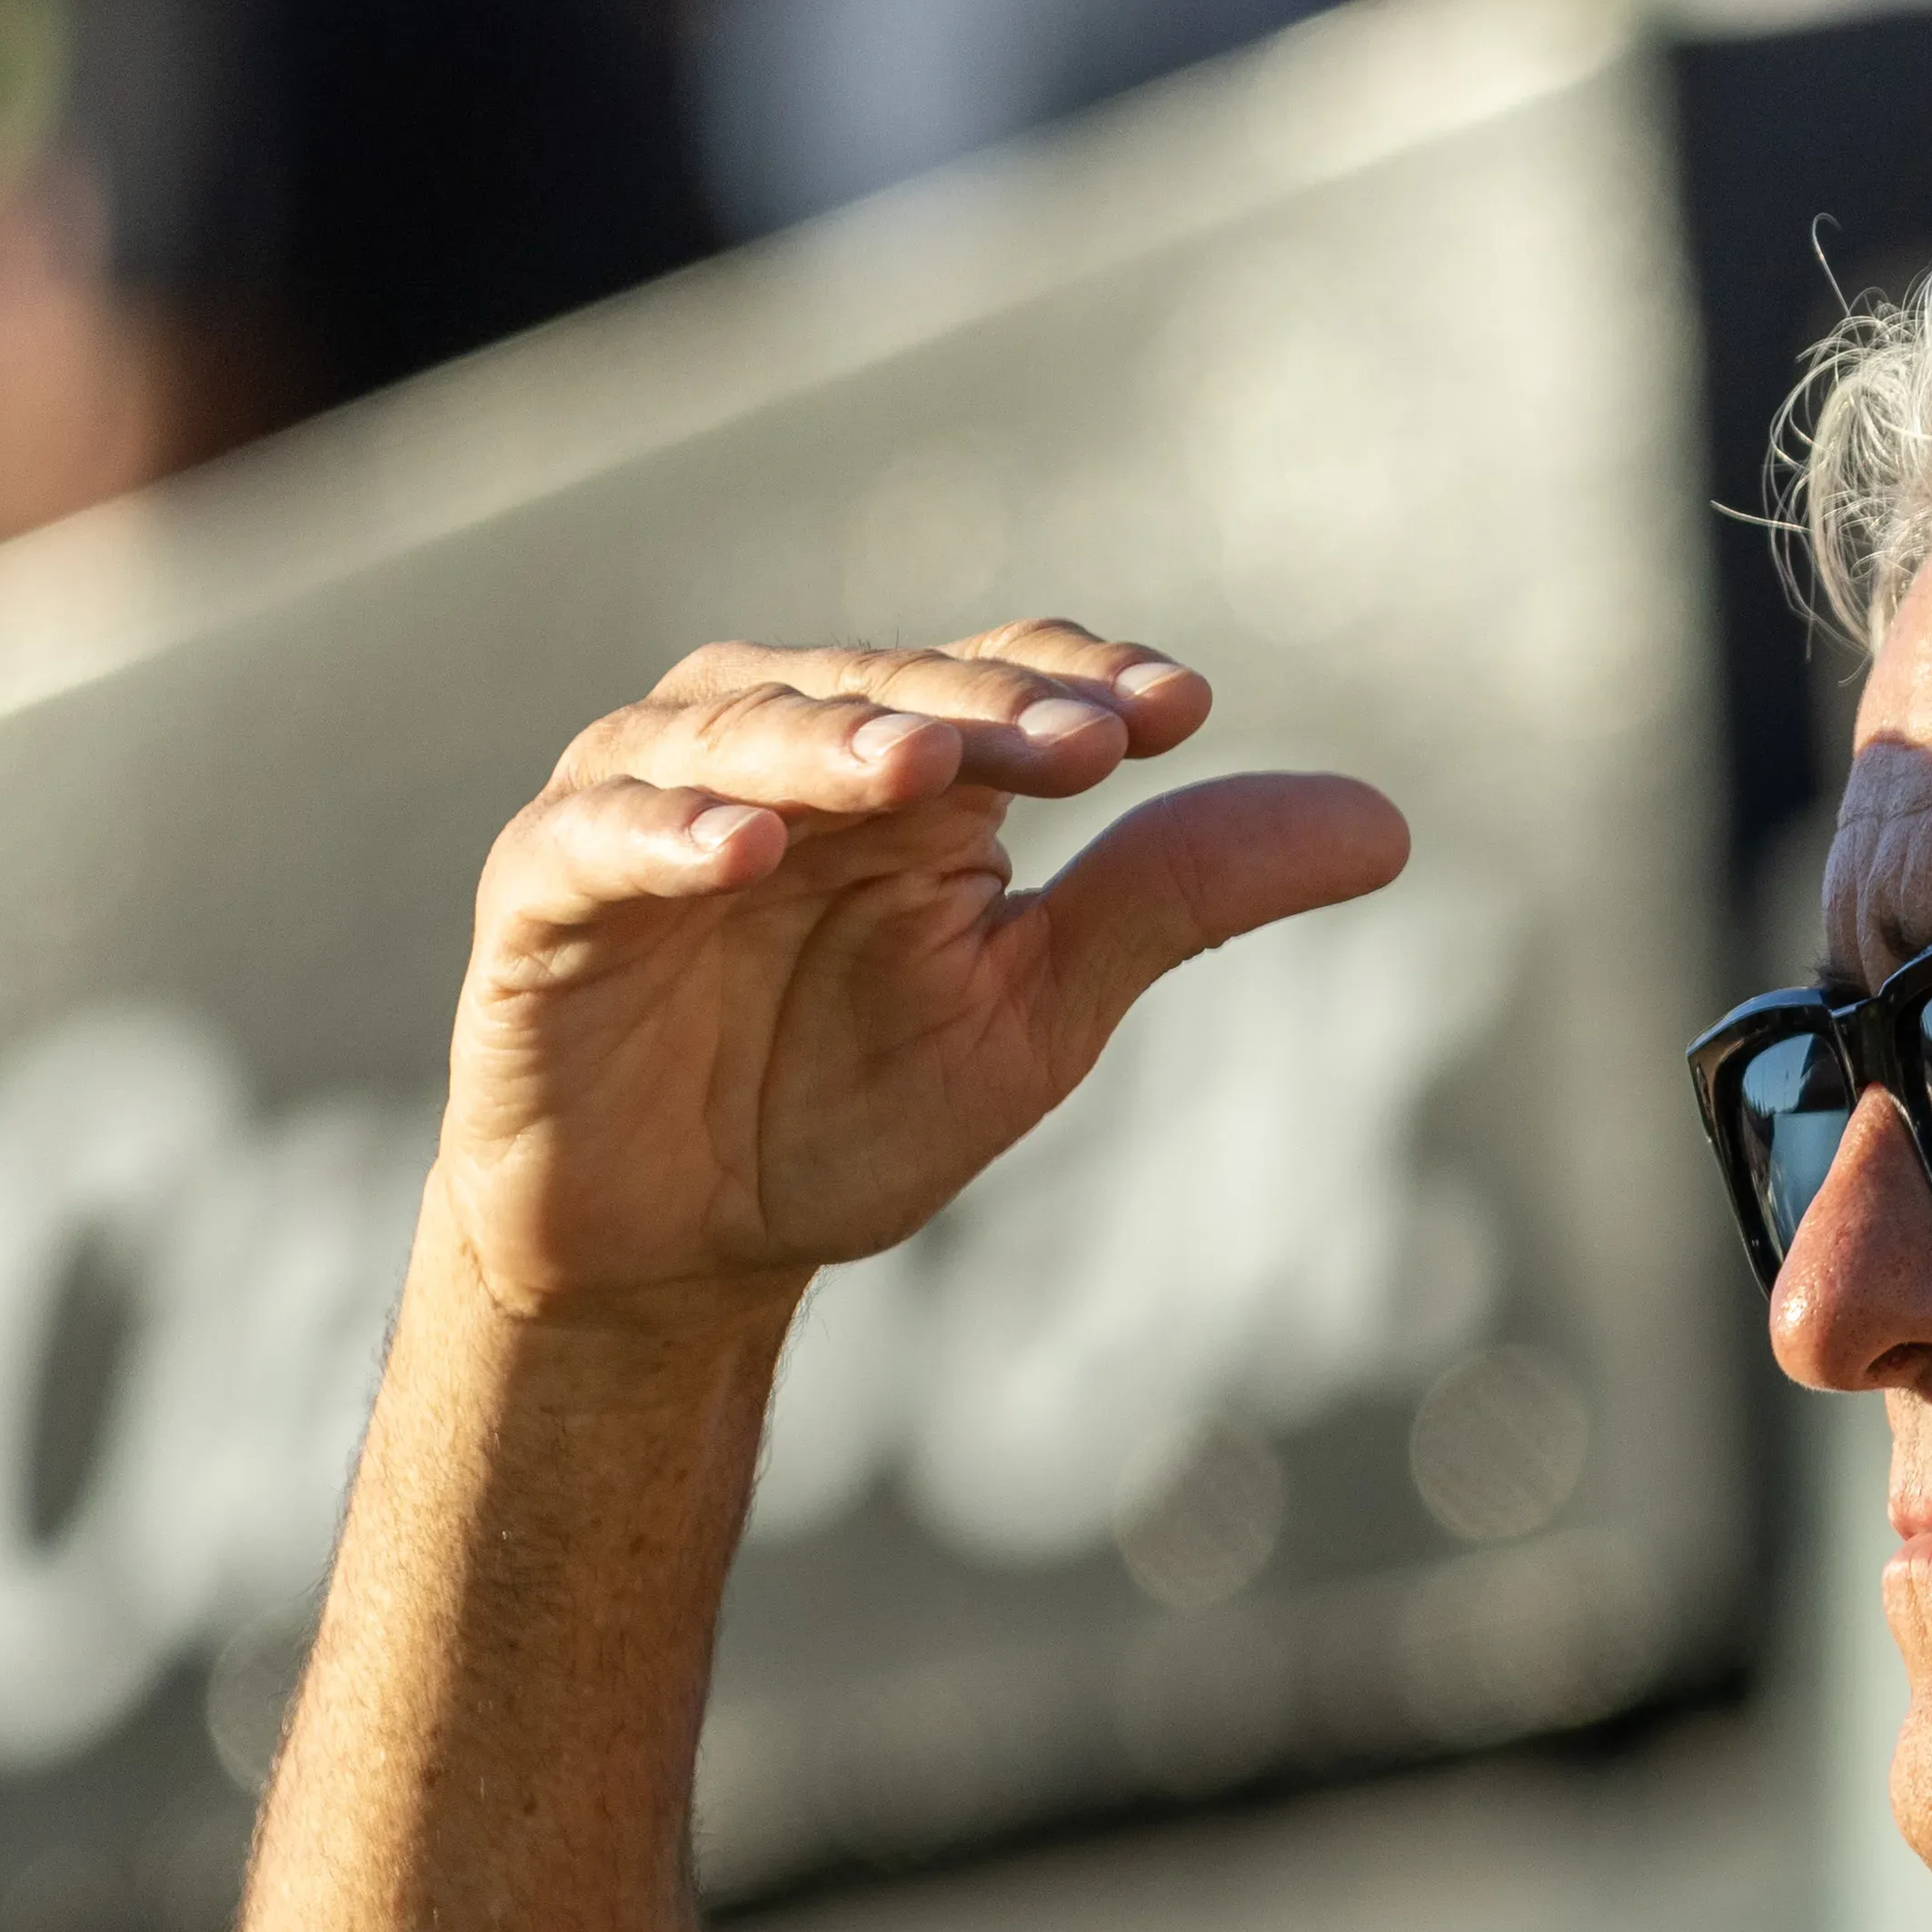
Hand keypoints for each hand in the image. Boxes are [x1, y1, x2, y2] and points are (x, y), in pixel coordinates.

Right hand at [434, 619, 1411, 1320]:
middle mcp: (773, 751)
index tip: (1182, 712)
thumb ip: (1179, 897)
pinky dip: (665, 832)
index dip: (1077, 683)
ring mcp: (647, 809)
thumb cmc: (848, 1108)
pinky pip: (595, 839)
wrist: (682, 1252)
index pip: (996, 680)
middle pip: (878, 687)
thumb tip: (1388, 823)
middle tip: (1078, 741)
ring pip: (733, 731)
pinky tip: (744, 851)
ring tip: (918, 764)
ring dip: (827, 739)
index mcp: (900, 769)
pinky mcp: (543, 890)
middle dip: (977, 706)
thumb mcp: (1039, 1009)